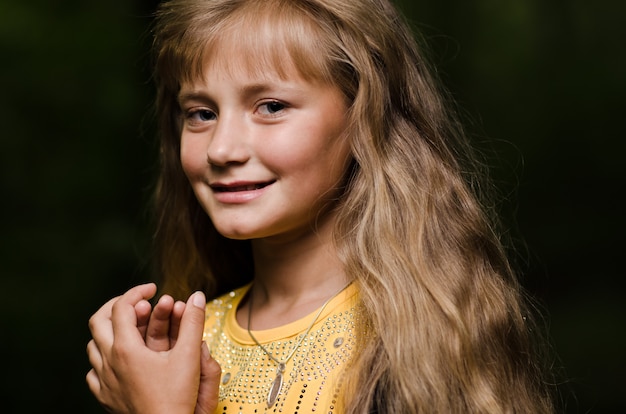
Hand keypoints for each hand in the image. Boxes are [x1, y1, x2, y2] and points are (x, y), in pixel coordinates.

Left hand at [86, 283, 220, 413]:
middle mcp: (108, 361)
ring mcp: (103, 380)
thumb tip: (196, 296)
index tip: (153, 290)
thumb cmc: (175, 399)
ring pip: (93, 345)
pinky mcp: (105, 397)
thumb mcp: (188, 357)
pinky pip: (94, 371)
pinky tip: (120, 362)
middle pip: (98, 320)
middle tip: (137, 304)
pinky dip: (104, 359)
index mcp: (126, 348)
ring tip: (131, 329)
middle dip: (118, 306)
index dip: (138, 292)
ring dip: (110, 331)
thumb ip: (193, 322)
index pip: (122, 306)